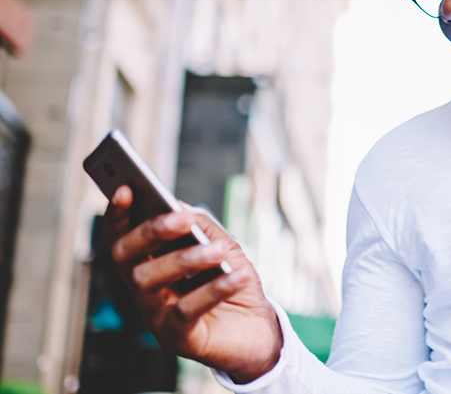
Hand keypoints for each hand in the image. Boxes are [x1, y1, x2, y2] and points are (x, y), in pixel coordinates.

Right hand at [103, 185, 282, 382]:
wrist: (257, 329)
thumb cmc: (232, 281)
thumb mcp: (222, 246)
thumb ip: (201, 226)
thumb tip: (179, 206)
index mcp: (150, 263)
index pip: (121, 236)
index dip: (118, 214)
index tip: (126, 188)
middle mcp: (144, 289)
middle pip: (125, 257)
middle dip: (151, 232)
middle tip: (182, 219)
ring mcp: (156, 315)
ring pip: (150, 281)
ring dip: (187, 260)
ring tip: (219, 251)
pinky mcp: (177, 338)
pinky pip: (187, 310)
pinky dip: (214, 288)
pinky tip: (238, 275)